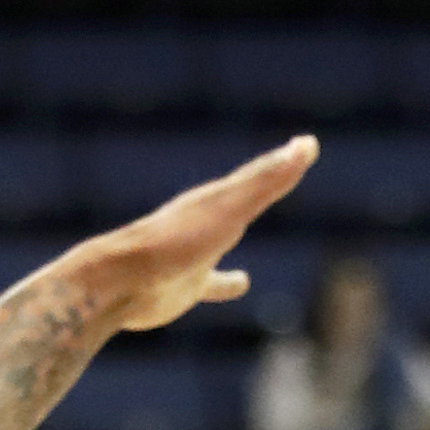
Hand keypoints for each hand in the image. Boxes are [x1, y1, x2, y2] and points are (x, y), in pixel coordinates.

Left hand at [83, 138, 316, 334]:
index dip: (284, 160)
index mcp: (216, 199)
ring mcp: (194, 253)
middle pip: (239, 197)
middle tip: (282, 168)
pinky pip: (213, 282)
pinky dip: (228, 282)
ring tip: (246, 224)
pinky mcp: (185, 285)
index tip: (307, 144)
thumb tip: (308, 143)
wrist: (121, 284)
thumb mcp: (230, 209)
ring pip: (223, 236)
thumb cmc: (176, 243)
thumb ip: (267, 180)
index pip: (258, 175)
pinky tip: (242, 283)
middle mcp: (205, 221)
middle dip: (260, 183)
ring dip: (237, 227)